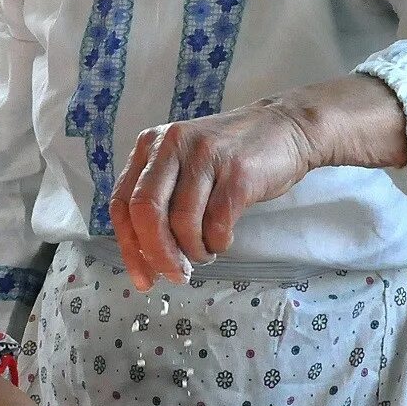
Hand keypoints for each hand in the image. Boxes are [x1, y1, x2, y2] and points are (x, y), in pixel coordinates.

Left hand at [111, 100, 314, 288]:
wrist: (285, 128)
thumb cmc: (230, 156)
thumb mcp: (184, 164)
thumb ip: (161, 198)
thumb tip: (146, 257)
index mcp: (150, 145)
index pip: (122, 203)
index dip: (128, 247)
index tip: (143, 277)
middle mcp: (172, 145)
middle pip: (146, 212)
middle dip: (158, 254)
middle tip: (175, 275)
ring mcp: (205, 156)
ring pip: (183, 223)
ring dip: (194, 251)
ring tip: (206, 252)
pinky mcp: (237, 172)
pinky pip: (217, 224)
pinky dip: (218, 243)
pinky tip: (223, 239)